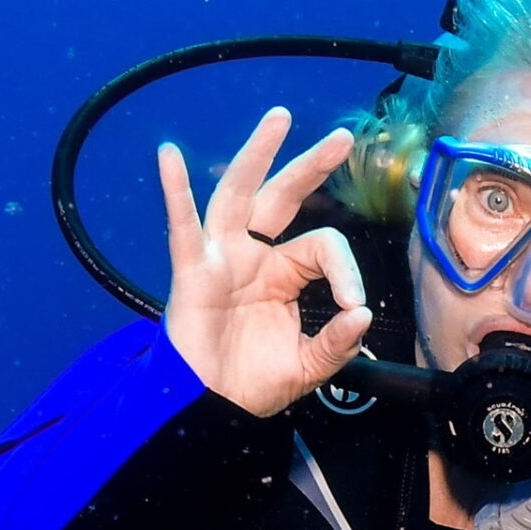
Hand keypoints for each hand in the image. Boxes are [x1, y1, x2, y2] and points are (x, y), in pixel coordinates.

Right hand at [159, 108, 371, 416]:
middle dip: (310, 166)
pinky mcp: (191, 272)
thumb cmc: (252, 385)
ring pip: (238, 195)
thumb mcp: (309, 366)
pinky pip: (181, 227)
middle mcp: (252, 257)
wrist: (212, 410)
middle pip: (282, 198)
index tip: (353, 305)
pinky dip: (174, 191)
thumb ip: (338, 342)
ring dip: (257, 154)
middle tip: (340, 137)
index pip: (322, 247)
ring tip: (279, 119)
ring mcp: (220, 259)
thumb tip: (362, 313)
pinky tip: (169, 156)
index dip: (346, 271)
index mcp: (283, 274)